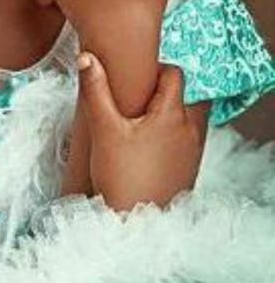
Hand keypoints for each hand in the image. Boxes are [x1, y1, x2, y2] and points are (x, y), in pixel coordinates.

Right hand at [76, 52, 209, 210]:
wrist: (135, 224)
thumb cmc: (121, 177)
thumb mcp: (104, 129)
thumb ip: (96, 90)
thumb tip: (87, 57)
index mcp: (172, 114)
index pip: (174, 74)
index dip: (156, 70)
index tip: (136, 80)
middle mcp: (191, 129)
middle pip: (189, 93)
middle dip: (168, 91)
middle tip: (141, 100)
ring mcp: (194, 150)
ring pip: (191, 117)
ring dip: (173, 113)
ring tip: (145, 122)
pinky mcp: (191, 168)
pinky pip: (189, 139)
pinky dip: (176, 134)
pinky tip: (152, 146)